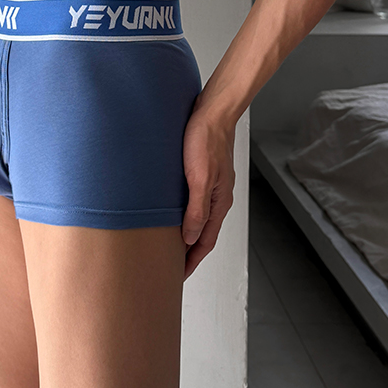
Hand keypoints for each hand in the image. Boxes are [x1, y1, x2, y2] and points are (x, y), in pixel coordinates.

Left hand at [180, 102, 235, 280]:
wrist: (212, 111)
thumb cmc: (206, 140)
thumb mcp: (200, 178)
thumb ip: (196, 210)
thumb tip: (190, 239)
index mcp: (219, 203)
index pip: (204, 242)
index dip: (191, 261)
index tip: (177, 277)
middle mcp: (217, 198)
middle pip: (201, 234)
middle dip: (188, 253)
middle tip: (170, 268)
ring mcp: (210, 186)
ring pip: (197, 218)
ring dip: (185, 234)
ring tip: (168, 246)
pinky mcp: (201, 173)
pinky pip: (192, 202)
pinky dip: (182, 215)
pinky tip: (170, 213)